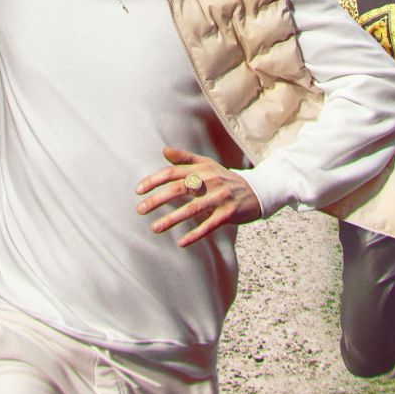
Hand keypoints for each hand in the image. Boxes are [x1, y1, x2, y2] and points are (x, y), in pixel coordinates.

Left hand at [135, 146, 261, 247]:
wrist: (256, 191)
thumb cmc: (225, 178)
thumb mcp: (207, 165)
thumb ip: (185, 159)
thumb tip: (164, 151)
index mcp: (201, 169)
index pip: (172, 172)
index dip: (154, 180)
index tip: (138, 191)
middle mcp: (209, 181)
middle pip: (178, 189)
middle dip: (157, 199)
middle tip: (140, 210)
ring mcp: (219, 197)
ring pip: (191, 209)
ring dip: (171, 219)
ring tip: (154, 228)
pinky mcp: (228, 213)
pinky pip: (209, 225)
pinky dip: (195, 234)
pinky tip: (181, 242)